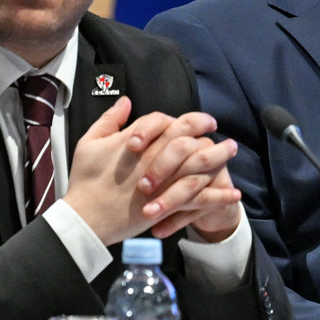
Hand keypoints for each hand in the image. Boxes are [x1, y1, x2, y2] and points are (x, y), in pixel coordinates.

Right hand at [61, 101, 237, 245]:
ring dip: (219, 156)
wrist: (86, 218)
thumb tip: (125, 101)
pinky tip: (233, 193)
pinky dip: (219, 195)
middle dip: (207, 129)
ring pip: (199, 164)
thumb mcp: (90, 142)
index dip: (185, 119)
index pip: (168, 121)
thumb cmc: (85, 181)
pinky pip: (200, 198)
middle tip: (218, 129)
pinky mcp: (169, 204)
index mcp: (138, 140)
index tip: (197, 120)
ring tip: (232, 150)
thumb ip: (110, 119)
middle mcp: (155, 157)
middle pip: (189, 137)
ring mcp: (164, 181)